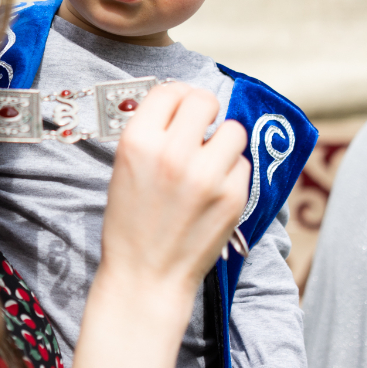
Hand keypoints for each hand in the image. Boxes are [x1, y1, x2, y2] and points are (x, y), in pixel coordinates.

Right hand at [102, 83, 249, 309]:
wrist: (146, 276)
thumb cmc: (131, 223)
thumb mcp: (124, 168)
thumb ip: (151, 133)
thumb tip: (181, 104)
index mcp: (138, 142)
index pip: (169, 91)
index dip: (177, 96)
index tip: (181, 107)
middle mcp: (173, 153)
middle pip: (204, 100)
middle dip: (204, 111)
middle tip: (200, 127)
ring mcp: (207, 175)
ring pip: (233, 130)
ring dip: (223, 141)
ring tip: (209, 161)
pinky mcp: (233, 197)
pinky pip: (242, 164)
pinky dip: (231, 172)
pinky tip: (214, 190)